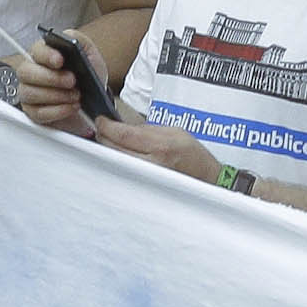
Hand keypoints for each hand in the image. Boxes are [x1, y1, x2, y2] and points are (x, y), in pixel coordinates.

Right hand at [11, 32, 103, 132]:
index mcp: (42, 54)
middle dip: (51, 77)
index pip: (36, 50)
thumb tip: (69, 38)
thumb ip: (79, 40)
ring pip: (30, 93)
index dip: (46, 55)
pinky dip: (57, 111)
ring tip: (76, 95)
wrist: (94, 97)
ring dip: (56, 96)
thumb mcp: (89, 53)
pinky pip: (38, 113)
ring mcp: (29, 92)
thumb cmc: (87, 73)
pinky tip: (71, 107)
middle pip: (26, 72)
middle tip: (71, 81)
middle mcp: (31, 72)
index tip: (60, 60)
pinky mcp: (34, 112)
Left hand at [92, 114, 213, 181]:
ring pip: (115, 162)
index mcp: (161, 146)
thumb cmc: (193, 155)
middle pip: (113, 149)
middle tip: (102, 128)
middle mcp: (151, 164)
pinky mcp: (142, 186)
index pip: (123, 135)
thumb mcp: (174, 131)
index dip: (107, 126)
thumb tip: (124, 127)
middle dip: (103, 136)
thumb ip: (147, 129)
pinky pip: (122, 172)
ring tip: (110, 140)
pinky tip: (118, 155)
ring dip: (108, 149)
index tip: (101, 120)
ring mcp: (146, 178)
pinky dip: (116, 162)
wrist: (205, 178)